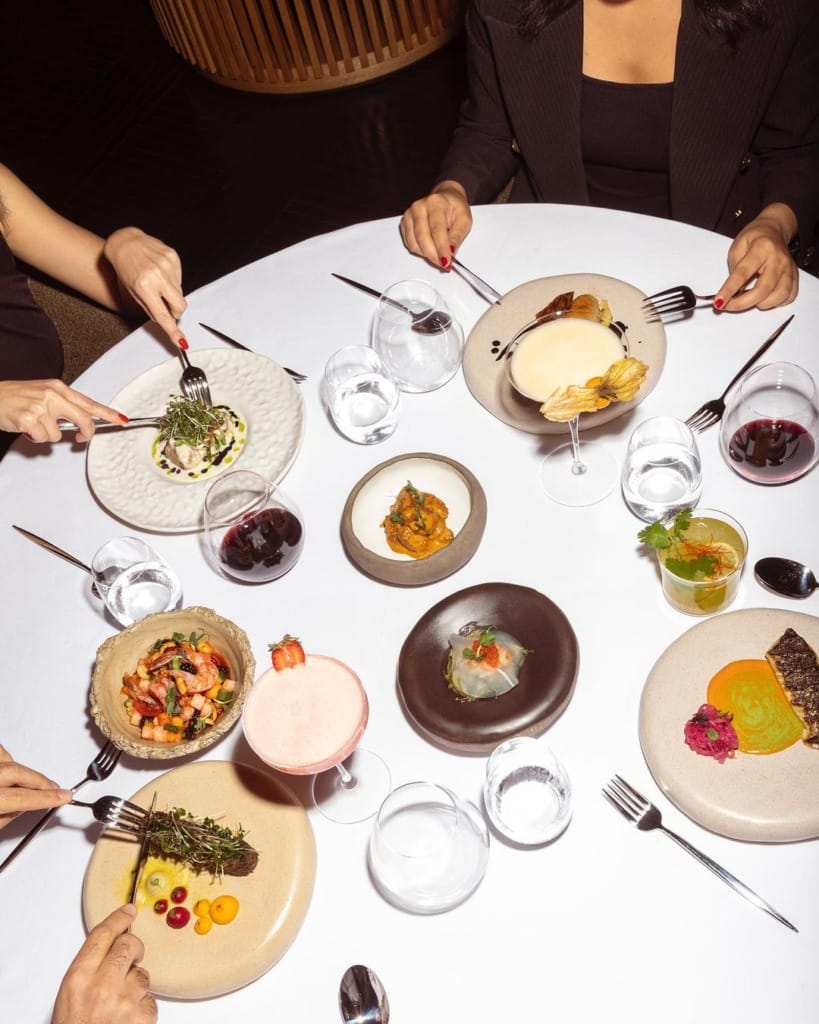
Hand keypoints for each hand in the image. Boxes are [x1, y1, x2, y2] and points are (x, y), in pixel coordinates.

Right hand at [0, 379, 125, 441]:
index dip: (107, 413)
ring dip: (47, 436)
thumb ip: (61, 406)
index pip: (88, 402)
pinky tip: (25, 427)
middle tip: (80, 438)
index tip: (122, 419)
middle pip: (84, 419)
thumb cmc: (15, 397)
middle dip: (86, 433)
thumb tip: (79, 424)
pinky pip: (43, 439)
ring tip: (33, 425)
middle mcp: (52, 395)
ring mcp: (41, 407)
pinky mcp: (30, 419)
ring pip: (59, 435)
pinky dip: (35, 438)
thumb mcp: (41, 394)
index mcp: (57, 387)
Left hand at [0, 745, 70, 828]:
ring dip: (20, 768)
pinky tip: (9, 769)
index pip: (20, 797)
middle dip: (39, 780)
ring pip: (5, 757)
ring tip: (29, 780)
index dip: (46, 797)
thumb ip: (6, 817)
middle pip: (16, 772)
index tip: (64, 796)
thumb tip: (25, 806)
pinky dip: (6, 760)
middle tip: (54, 788)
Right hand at [52, 905, 156, 1023]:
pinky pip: (150, 999)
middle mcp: (102, 983)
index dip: (117, 919)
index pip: (101, 935)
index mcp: (79, 978)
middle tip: (132, 955)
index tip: (128, 910)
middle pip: (128, 945)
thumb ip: (88, 973)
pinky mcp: (142, 1014)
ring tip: (119, 1007)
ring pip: (142, 974)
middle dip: (133, 948)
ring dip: (136, 986)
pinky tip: (128, 1020)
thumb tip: (109, 953)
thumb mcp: (69, 999)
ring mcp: (124, 998)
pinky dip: (143, 1007)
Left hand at [103, 227, 186, 347]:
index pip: (163, 315)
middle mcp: (157, 276)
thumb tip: (168, 321)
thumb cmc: (126, 269)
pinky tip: (161, 272)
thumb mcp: (133, 293)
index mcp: (144, 287)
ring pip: (180, 293)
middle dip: (176, 311)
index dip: (173, 330)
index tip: (181, 342)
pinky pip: (180, 279)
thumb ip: (151, 308)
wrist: (126, 243)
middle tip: (166, 306)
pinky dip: (173, 280)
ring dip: (172, 293)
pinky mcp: (173, 257)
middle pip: (180, 306)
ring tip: (158, 282)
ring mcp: (167, 265)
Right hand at [400, 181, 472, 268]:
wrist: (445, 199)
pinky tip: (430, 248)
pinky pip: (410, 244)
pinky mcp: (404, 223)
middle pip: (423, 238)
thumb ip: (457, 237)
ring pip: (414, 244)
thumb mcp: (464, 220)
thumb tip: (450, 252)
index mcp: (436, 202)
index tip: (446, 262)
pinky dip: (420, 251)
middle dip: (434, 255)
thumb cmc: (455, 208)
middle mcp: (419, 207)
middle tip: (444, 264)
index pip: (437, 229)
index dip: (441, 248)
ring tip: (439, 255)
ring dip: (427, 255)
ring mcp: (409, 214)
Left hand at [714, 203, 798, 311]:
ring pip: (779, 296)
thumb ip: (734, 271)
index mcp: (762, 248)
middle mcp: (778, 259)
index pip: (743, 273)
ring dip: (761, 304)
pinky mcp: (794, 277)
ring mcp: (788, 269)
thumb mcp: (736, 248)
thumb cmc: (754, 239)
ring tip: (749, 300)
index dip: (730, 290)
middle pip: (763, 289)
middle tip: (729, 305)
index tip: (719, 302)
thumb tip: (733, 294)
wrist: (773, 231)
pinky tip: (765, 298)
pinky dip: (776, 303)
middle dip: (743, 303)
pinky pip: (789, 297)